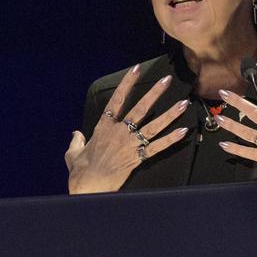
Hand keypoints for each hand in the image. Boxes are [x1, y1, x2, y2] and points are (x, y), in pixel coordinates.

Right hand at [65, 64, 188, 193]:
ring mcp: (130, 145)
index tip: (136, 69)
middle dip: (154, 93)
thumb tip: (75, 134)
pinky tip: (183, 131)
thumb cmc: (80, 172)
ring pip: (153, 126)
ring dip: (170, 114)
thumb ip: (76, 141)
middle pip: (140, 108)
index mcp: (103, 127)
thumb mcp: (72, 154)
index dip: (127, 83)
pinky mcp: (137, 159)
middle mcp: (119, 132)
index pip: (117, 100)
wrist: (88, 187)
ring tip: (183, 103)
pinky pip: (157, 147)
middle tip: (166, 80)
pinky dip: (171, 140)